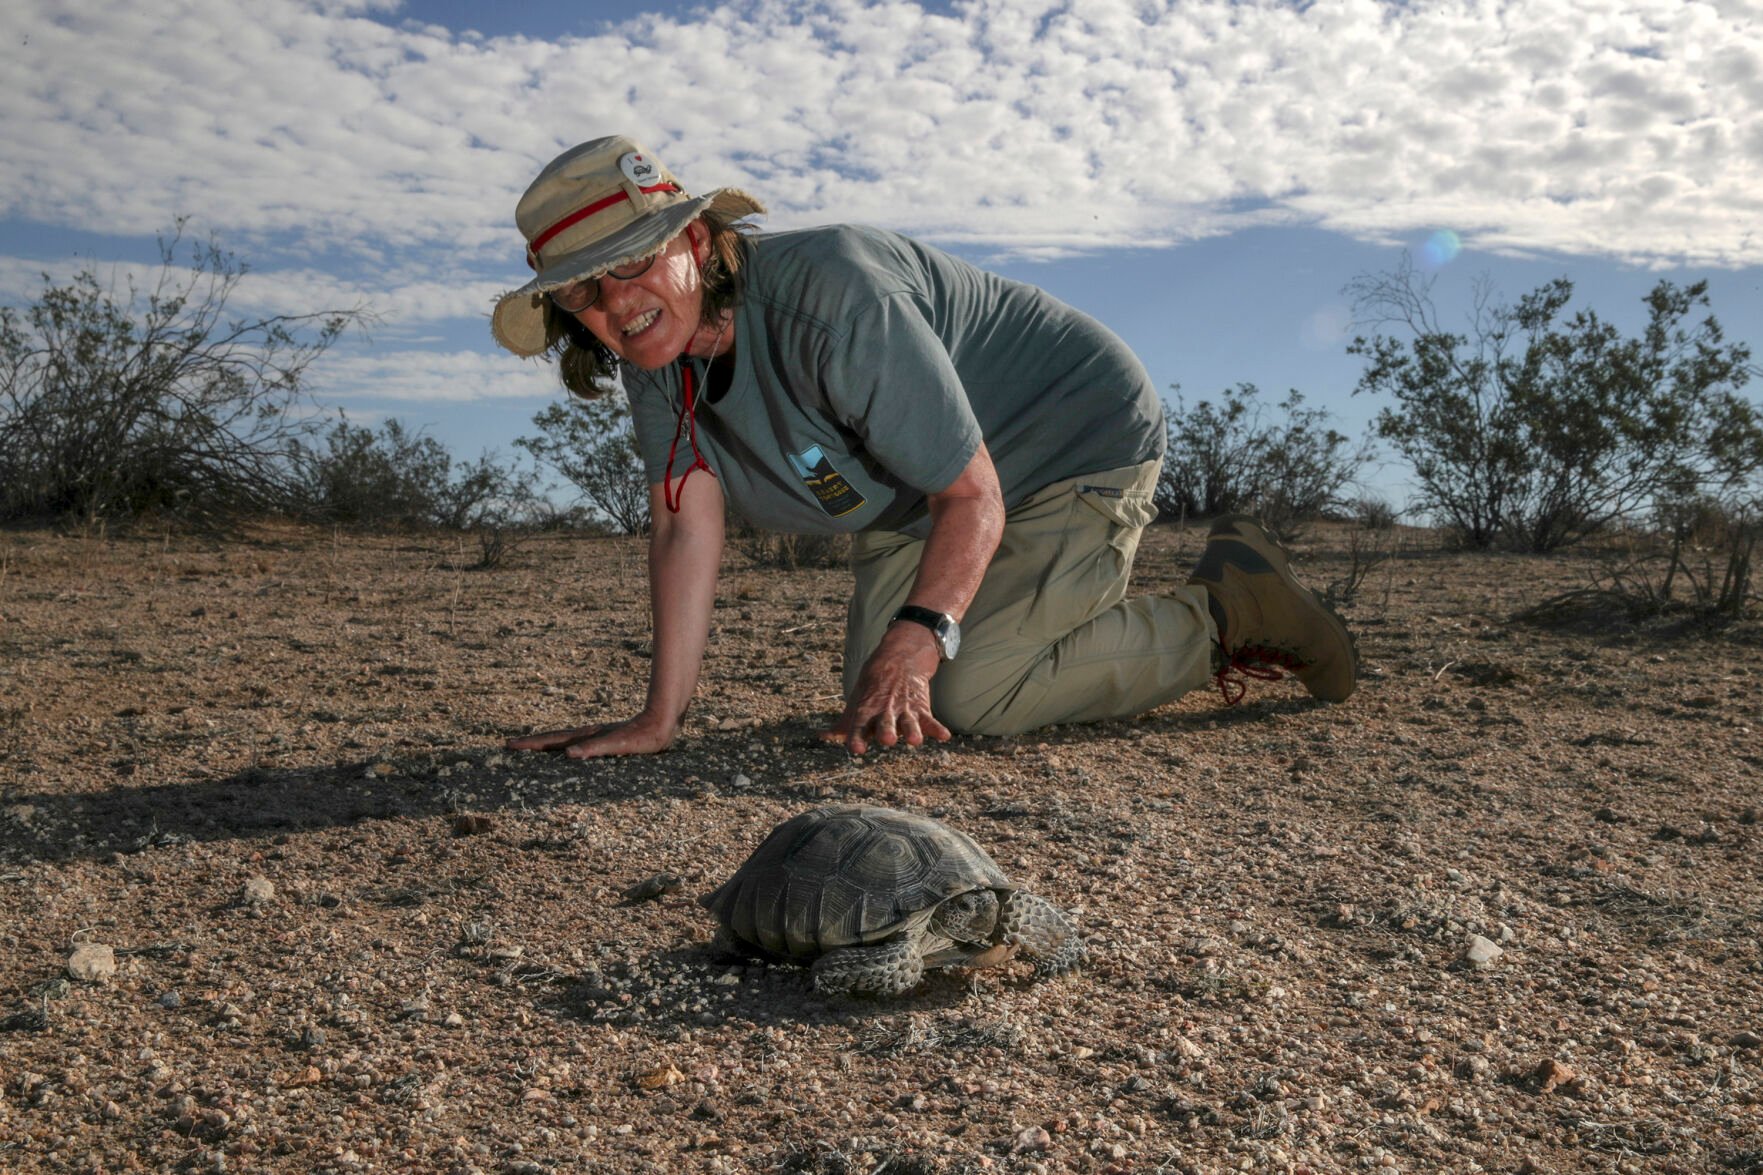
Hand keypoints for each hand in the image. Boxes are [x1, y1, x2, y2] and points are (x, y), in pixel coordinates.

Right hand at [505, 710, 676, 759]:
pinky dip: (564, 746)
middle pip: (554, 738)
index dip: (531, 744)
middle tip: (509, 744)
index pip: (552, 740)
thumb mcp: (618, 745)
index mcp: (587, 736)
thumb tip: (568, 755)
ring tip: (531, 747)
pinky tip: (566, 752)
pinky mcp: (606, 739)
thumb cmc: (642, 737)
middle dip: (532, 743)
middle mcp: (588, 735)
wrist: (662, 723)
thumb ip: (594, 749)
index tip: (509, 744)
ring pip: (564, 740)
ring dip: (546, 744)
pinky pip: (577, 743)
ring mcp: (596, 736)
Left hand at [823, 625, 951, 754]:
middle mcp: (885, 710)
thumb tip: (823, 736)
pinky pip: (930, 719)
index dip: (857, 736)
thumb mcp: (857, 700)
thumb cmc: (874, 685)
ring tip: (916, 740)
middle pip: (886, 722)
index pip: (859, 725)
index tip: (856, 749)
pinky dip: (937, 728)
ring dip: (912, 730)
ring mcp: (904, 708)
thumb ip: (844, 723)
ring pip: (909, 721)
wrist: (900, 658)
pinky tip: (944, 736)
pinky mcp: (920, 707)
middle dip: (887, 730)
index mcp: (866, 709)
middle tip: (888, 739)